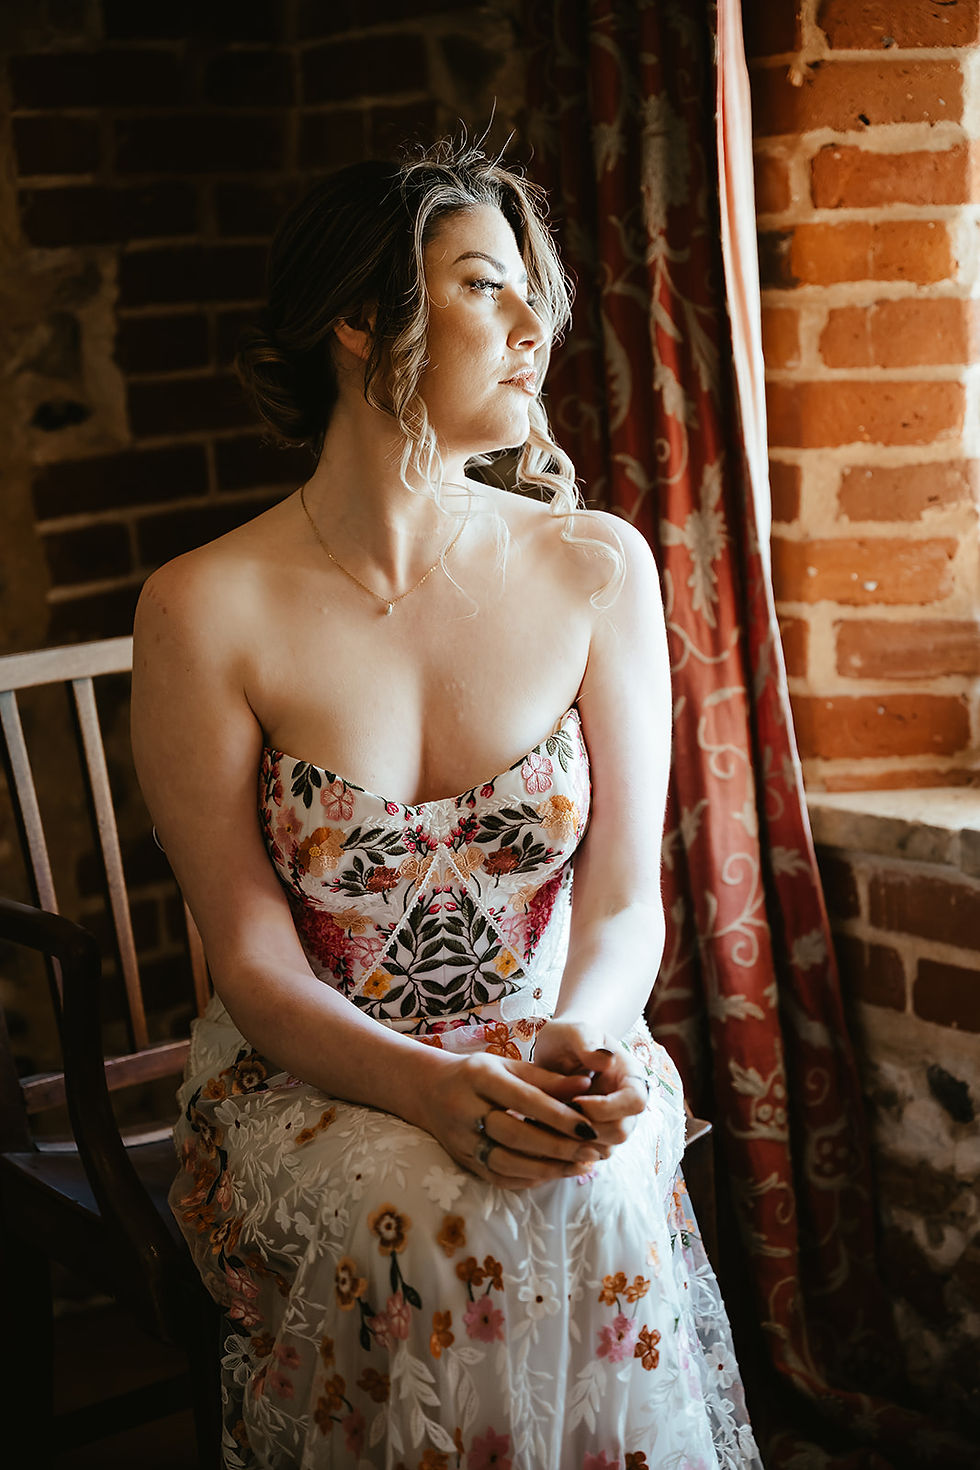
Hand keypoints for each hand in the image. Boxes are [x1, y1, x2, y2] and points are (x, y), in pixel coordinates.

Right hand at [416, 1051, 605, 1190]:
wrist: (429, 1089)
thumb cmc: (479, 1074)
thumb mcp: (510, 1067)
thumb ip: (547, 1078)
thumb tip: (586, 1085)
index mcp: (479, 1077)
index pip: (524, 1100)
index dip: (558, 1116)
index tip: (590, 1127)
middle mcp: (465, 1109)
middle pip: (515, 1135)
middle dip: (558, 1147)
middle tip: (592, 1151)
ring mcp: (460, 1139)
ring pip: (506, 1162)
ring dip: (547, 1168)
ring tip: (580, 1166)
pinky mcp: (461, 1160)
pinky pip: (497, 1177)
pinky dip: (528, 1179)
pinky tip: (554, 1174)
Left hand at [533, 1019, 648, 1155]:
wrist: (557, 1052)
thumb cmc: (567, 1038)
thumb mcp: (574, 1032)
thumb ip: (587, 1043)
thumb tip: (606, 1058)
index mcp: (630, 1077)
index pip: (635, 1102)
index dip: (607, 1107)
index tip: (575, 1100)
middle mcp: (626, 1106)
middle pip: (621, 1132)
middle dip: (587, 1127)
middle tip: (555, 1113)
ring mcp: (612, 1124)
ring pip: (603, 1149)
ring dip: (572, 1140)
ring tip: (545, 1119)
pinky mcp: (594, 1139)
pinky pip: (585, 1155)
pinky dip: (563, 1148)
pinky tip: (544, 1129)